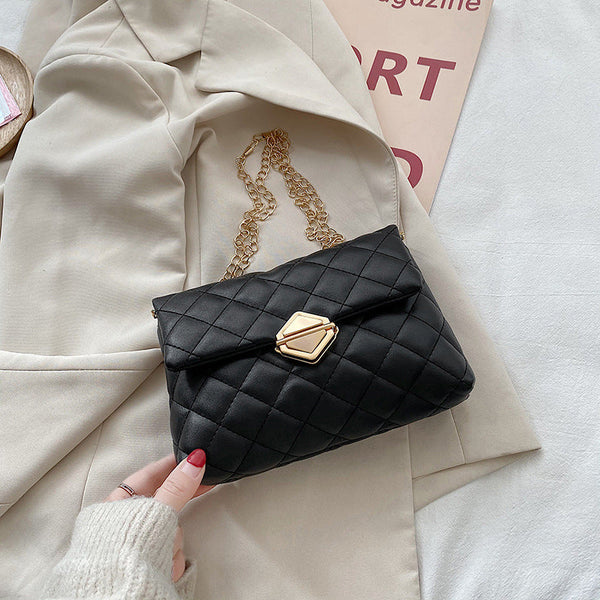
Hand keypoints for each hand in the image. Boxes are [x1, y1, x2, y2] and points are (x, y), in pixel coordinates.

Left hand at [105, 450, 213, 581]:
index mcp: (113, 506)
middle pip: (162, 506)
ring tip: (163, 552)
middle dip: (174, 513)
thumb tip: (194, 461)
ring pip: (168, 531)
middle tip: (197, 492)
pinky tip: (163, 567)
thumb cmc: (121, 556)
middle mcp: (121, 526)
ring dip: (172, 541)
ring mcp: (134, 547)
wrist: (117, 597)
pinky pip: (168, 552)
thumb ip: (177, 486)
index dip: (172, 465)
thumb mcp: (155, 512)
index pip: (149, 475)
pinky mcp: (146, 566)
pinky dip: (170, 559)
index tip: (192, 457)